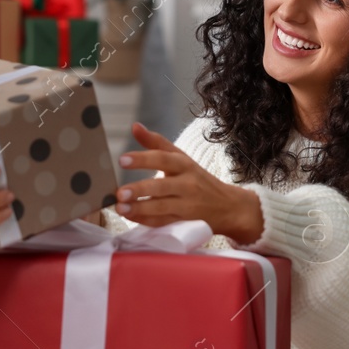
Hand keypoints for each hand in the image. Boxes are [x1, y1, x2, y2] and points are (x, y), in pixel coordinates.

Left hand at [114, 123, 263, 243]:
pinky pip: (165, 222)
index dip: (142, 159)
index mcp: (184, 164)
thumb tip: (135, 126)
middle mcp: (188, 183)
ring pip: (162, 207)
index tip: (122, 160)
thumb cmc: (198, 179)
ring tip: (120, 208)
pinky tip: (131, 217)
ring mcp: (188, 205)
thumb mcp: (181, 158)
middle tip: (119, 192)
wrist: (229, 206)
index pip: (163, 158)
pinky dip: (147, 220)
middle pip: (162, 185)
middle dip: (140, 189)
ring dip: (140, 208)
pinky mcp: (186, 222)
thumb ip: (156, 143)